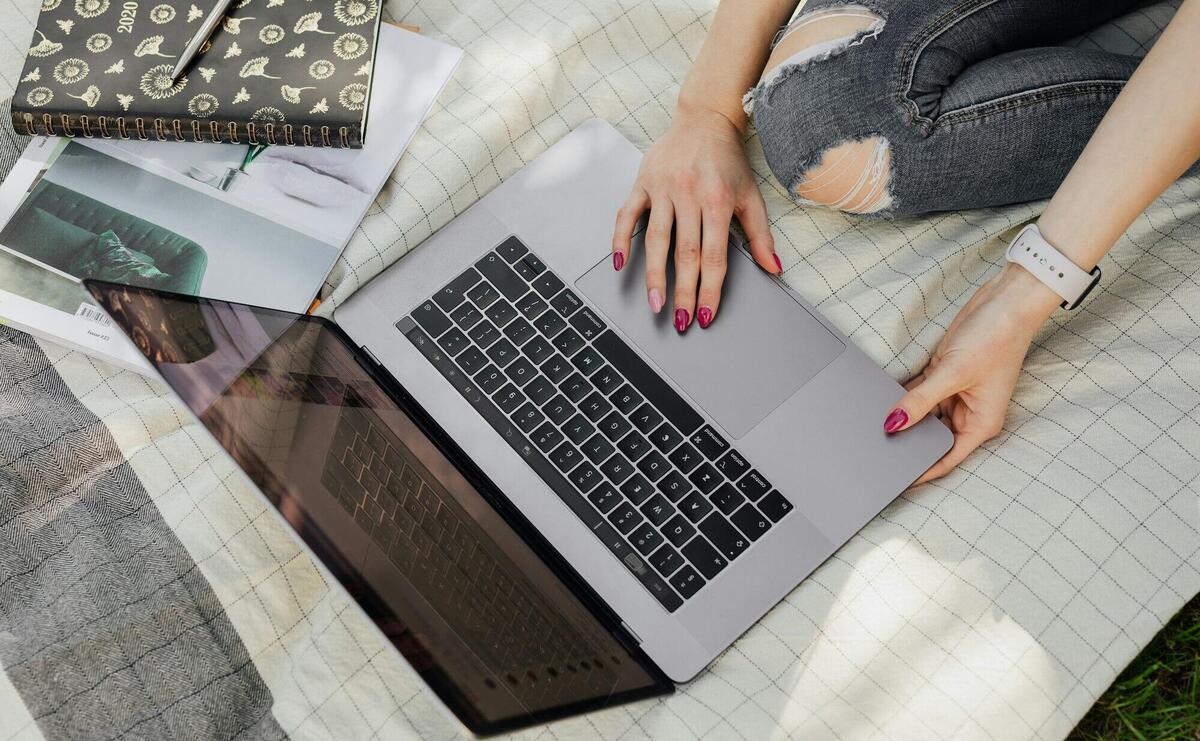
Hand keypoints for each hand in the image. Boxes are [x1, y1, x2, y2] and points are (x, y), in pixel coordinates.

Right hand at [611, 106, 780, 331]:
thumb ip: (761, 235)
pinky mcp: (643, 182)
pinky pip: (627, 215)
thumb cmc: (727, 159)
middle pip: (685, 254)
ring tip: (654, 303)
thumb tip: (774, 268)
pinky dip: (621, 239)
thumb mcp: (751, 195)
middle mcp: (689, 195)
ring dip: (654, 276)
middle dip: (683, 292)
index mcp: (718, 200)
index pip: (714, 255)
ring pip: (656, 240)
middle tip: (680, 322)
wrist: (705, 119)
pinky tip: (620, 263)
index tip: (705, 314)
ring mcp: (663, 189)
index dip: (709, 288)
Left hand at [886, 265, 1062, 484]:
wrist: (1004, 301)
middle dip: (909, 441)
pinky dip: (904, 396)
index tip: (896, 480)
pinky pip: (918, 394)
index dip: (922, 471)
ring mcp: (955, 394)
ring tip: (875, 424)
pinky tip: (884, 399)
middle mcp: (968, 413)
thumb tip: (893, 424)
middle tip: (877, 449)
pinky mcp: (944, 376)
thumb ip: (921, 401)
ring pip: (922, 415)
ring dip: (904, 416)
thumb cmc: (997, 338)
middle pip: (932, 438)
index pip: (946, 458)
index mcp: (980, 423)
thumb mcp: (953, 373)